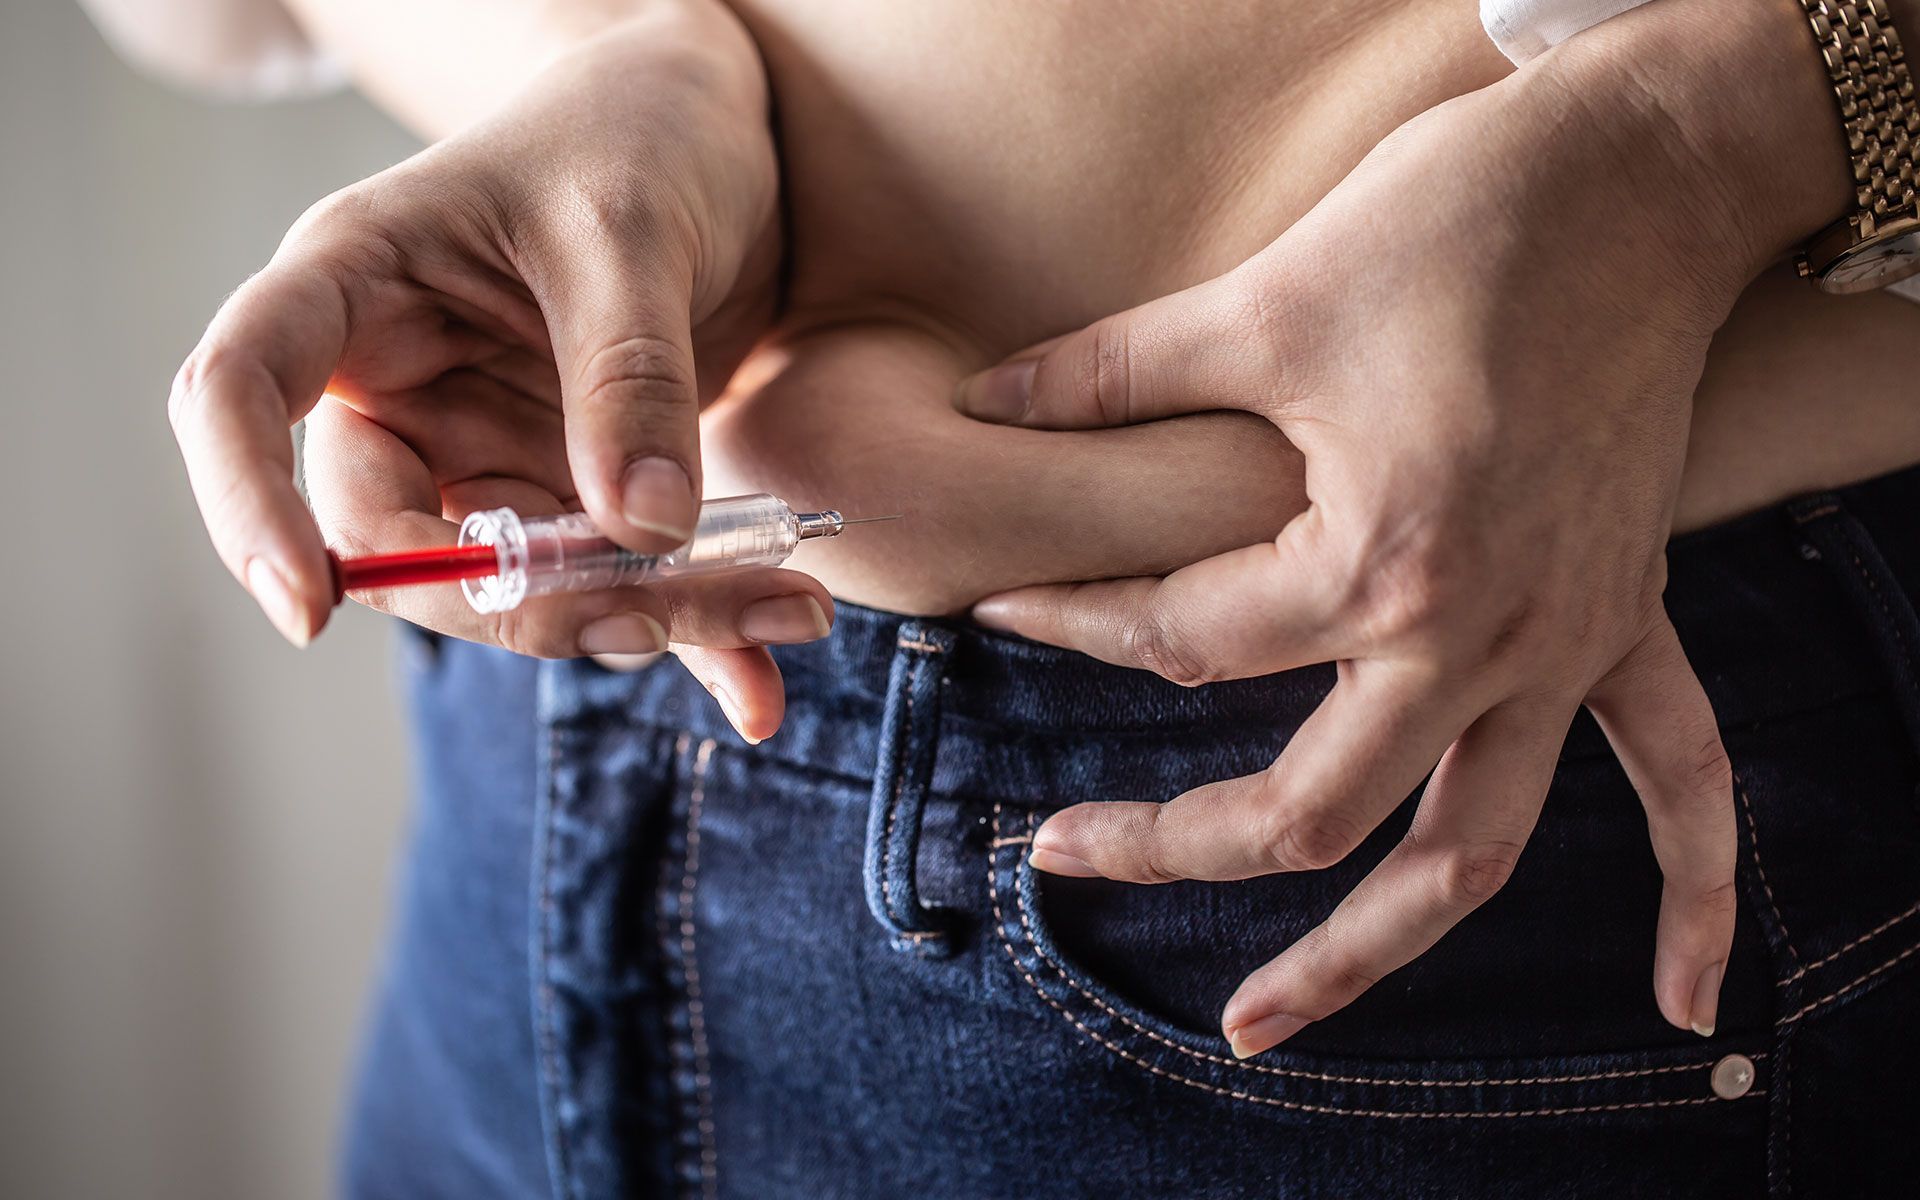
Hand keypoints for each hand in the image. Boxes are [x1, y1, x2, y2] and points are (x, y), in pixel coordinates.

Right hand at [168, 11, 818, 737]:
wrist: (721, 131)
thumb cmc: (639, 131)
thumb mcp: (630, 228)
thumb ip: (627, 373)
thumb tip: (640, 530)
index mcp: (356, 290)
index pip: (239, 398)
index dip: (248, 508)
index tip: (307, 607)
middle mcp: (406, 389)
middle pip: (402, 540)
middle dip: (519, 601)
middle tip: (653, 614)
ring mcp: (492, 452)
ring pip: (526, 587)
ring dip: (650, 621)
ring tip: (785, 612)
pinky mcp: (580, 492)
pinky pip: (619, 584)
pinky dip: (699, 634)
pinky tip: (763, 682)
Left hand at [950, 18, 1836, 1055]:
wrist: (1641, 175)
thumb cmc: (1455, 226)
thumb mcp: (1266, 302)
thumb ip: (1112, 374)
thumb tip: (985, 402)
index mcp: (1380, 564)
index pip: (1179, 639)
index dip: (1065, 624)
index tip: (997, 607)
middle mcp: (1479, 636)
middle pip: (1306, 807)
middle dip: (1171, 846)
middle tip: (1057, 851)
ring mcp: (1564, 641)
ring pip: (1469, 852)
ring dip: (1367, 954)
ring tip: (1263, 1025)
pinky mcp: (1624, 617)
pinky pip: (1679, 777)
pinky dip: (1689, 894)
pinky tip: (1681, 1001)